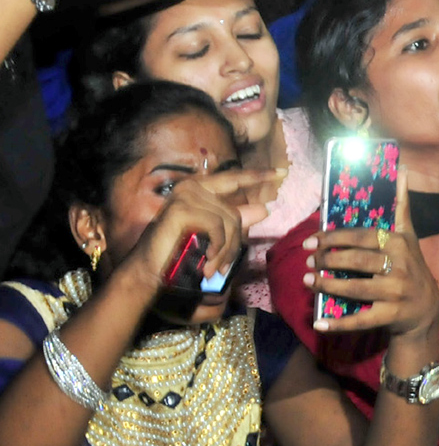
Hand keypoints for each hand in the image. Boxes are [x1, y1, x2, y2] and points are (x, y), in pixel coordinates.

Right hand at [125, 167, 280, 295]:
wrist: (149, 273)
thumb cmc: (178, 254)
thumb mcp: (212, 236)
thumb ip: (235, 221)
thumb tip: (264, 208)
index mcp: (199, 190)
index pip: (234, 178)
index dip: (258, 175)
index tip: (283, 173)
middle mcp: (192, 187)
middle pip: (234, 212)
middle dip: (234, 243)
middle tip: (223, 266)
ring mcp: (186, 196)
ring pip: (229, 222)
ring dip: (225, 251)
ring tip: (213, 268)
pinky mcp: (183, 209)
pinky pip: (218, 227)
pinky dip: (218, 248)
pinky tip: (206, 261)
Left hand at [304, 167, 438, 336]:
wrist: (425, 310)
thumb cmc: (411, 266)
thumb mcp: (409, 237)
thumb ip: (402, 208)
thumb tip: (402, 171)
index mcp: (400, 244)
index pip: (362, 237)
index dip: (335, 238)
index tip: (313, 239)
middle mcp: (400, 266)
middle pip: (357, 261)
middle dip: (328, 260)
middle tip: (308, 260)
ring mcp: (396, 293)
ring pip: (356, 289)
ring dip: (328, 285)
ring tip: (308, 280)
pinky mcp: (391, 316)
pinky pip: (361, 320)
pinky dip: (339, 324)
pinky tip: (319, 322)